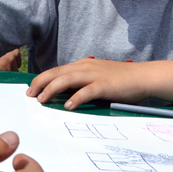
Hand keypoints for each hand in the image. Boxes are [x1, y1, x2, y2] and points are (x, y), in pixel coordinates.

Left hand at [26, 57, 148, 109]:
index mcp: (81, 65)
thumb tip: (62, 94)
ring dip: (52, 90)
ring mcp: (95, 75)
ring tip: (42, 100)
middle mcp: (85, 67)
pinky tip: (68, 106)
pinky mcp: (105, 85)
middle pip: (56, 73)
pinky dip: (75, 98)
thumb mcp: (95, 77)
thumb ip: (81, 82)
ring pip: (67, 80)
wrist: (142, 77)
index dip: (41, 79)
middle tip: (30, 95)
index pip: (56, 70)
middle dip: (40, 83)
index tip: (31, 89)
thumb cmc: (119, 80)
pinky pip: (87, 91)